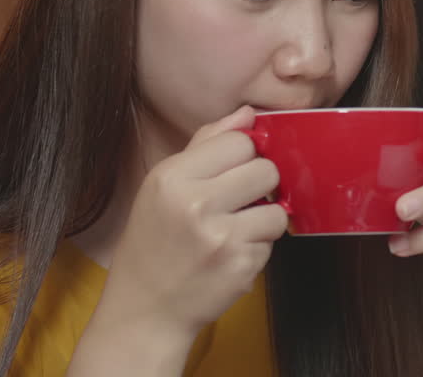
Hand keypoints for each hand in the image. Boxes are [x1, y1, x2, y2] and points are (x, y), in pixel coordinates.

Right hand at [98, 106, 288, 341]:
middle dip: (260, 186)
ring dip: (263, 220)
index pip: (239, 141)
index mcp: (173, 177)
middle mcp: (195, 204)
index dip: (244, 155)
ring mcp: (221, 237)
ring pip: (277, 208)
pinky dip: (257, 248)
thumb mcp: (164, 185)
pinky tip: (230, 256)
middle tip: (237, 202)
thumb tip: (248, 113)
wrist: (145, 310)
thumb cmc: (155, 242)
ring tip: (234, 231)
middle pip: (266, 169)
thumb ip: (206, 144)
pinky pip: (272, 242)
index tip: (234, 171)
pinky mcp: (241, 266)